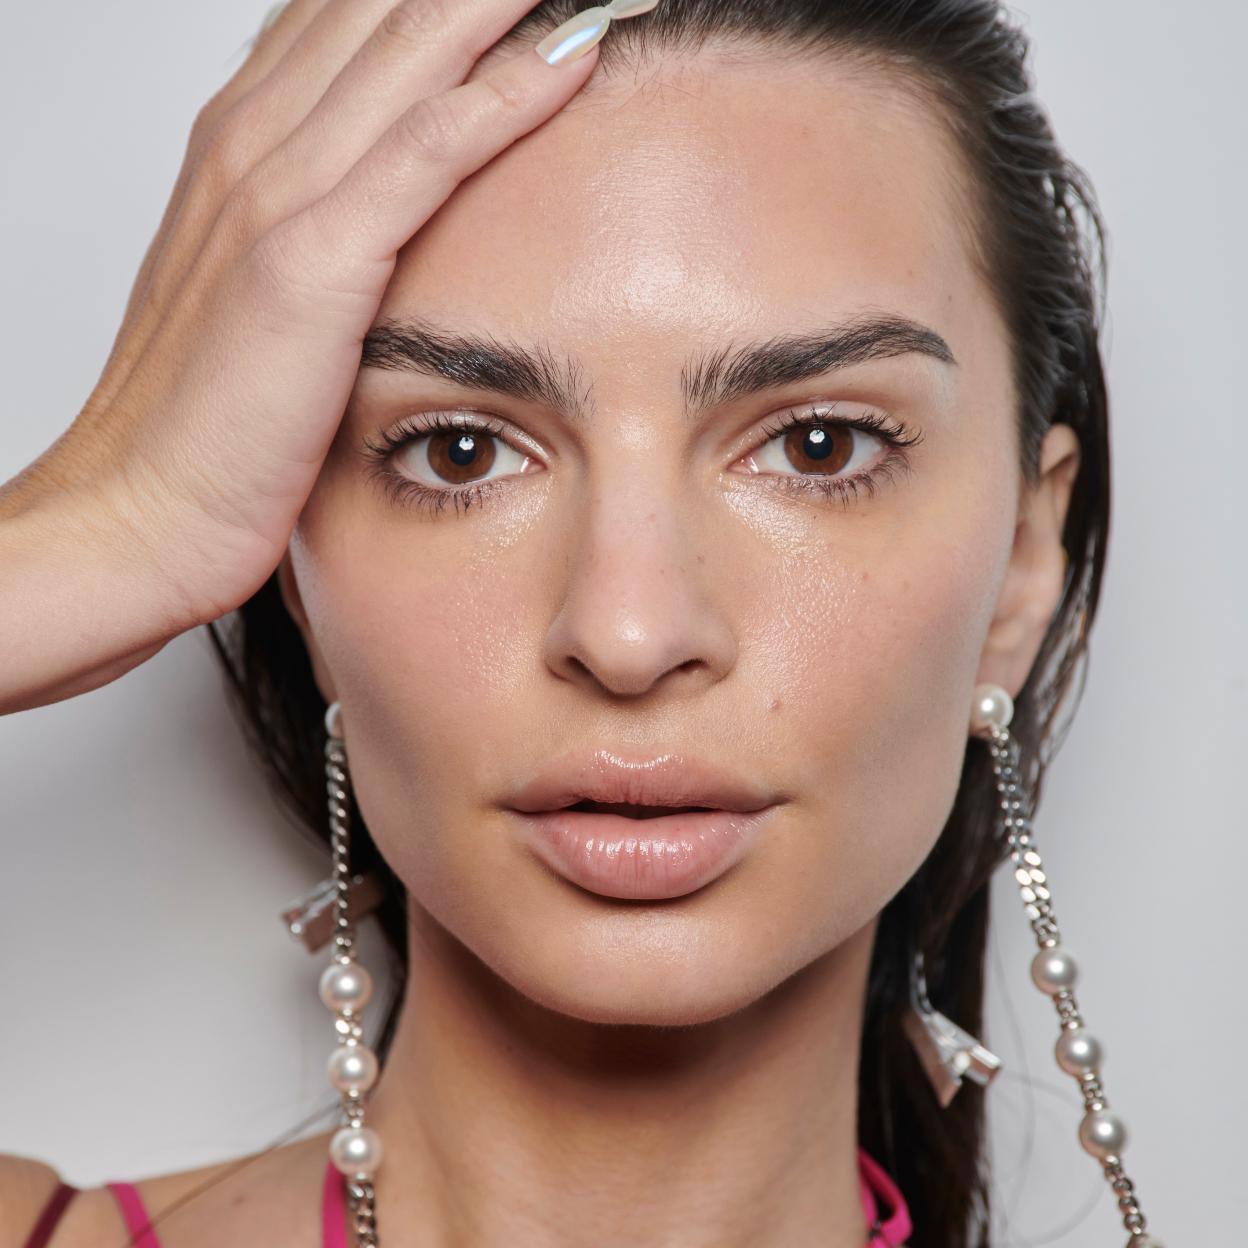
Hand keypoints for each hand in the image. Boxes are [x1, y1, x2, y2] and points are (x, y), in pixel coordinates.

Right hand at [0, 0, 597, 711]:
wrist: (140, 510)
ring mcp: (277, 194)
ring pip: (411, 50)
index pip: (351, 16)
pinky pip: (425, 152)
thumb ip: (317, 232)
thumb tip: (389, 214)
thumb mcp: (265, 299)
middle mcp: (255, 143)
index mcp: (244, 145)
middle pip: (385, 7)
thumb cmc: (207, 421)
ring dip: (507, 3)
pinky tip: (572, 57)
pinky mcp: (311, 263)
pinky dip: (500, 97)